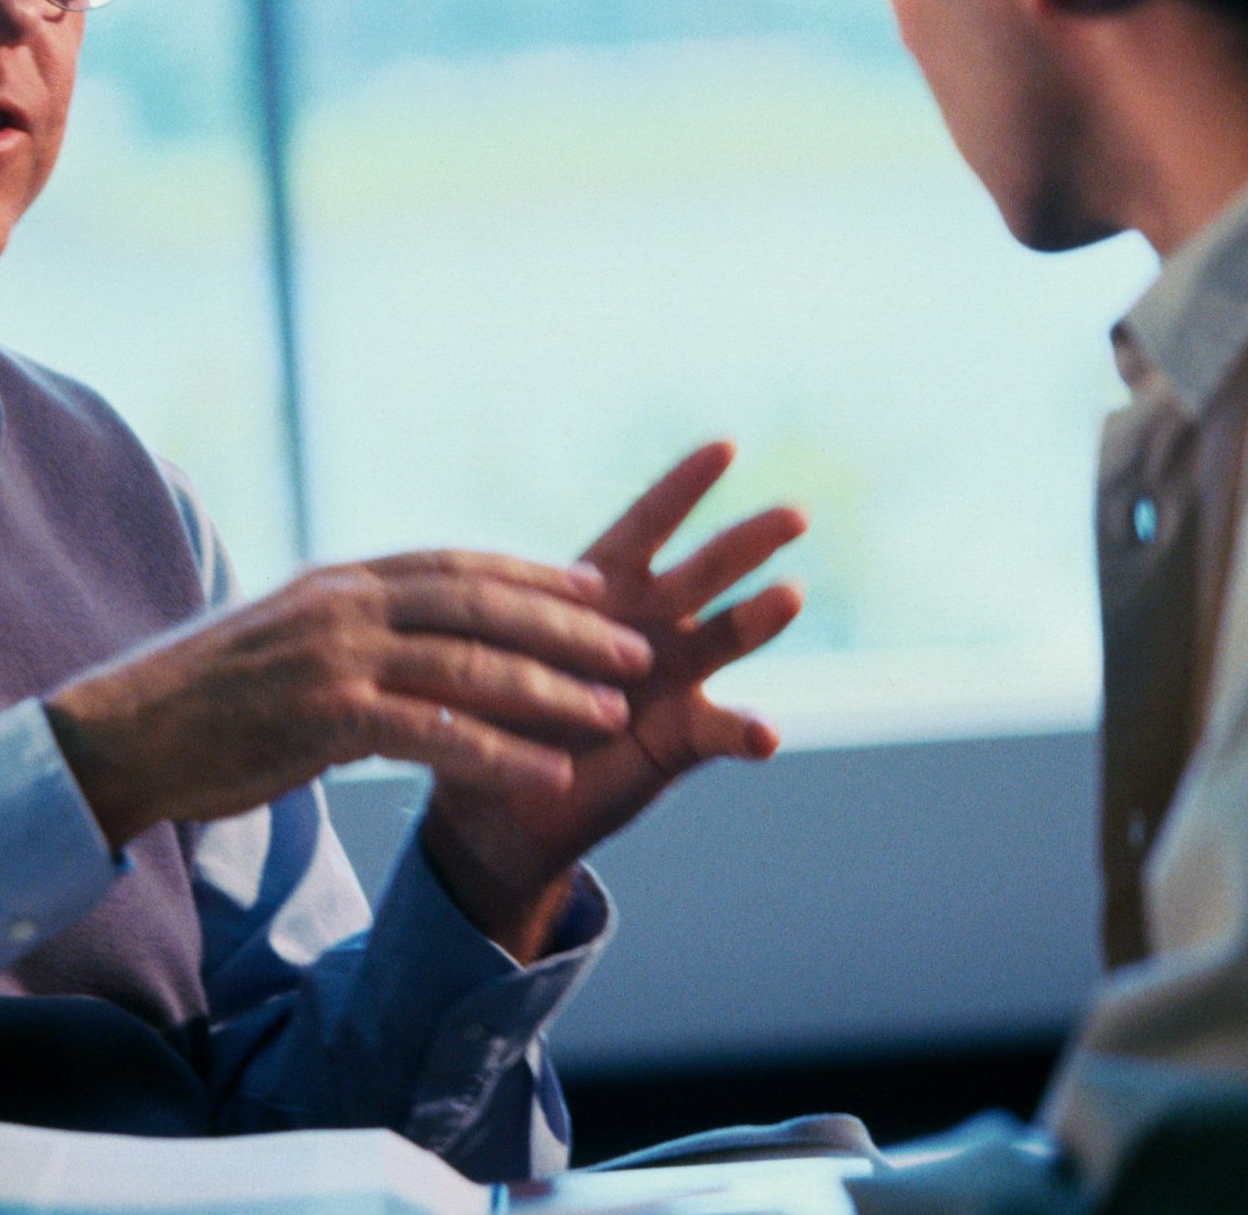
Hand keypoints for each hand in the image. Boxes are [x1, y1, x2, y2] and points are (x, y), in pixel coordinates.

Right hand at [44, 551, 651, 848]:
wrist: (123, 734)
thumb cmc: (209, 697)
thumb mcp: (290, 638)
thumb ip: (357, 627)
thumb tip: (415, 629)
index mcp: (342, 581)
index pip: (458, 567)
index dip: (534, 577)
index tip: (600, 590)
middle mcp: (346, 605)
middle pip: (481, 606)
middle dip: (567, 629)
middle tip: (638, 650)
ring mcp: (334, 657)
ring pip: (470, 665)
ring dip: (552, 692)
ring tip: (616, 717)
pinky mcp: (322, 717)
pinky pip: (432, 733)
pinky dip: (499, 754)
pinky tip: (549, 776)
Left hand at [419, 441, 806, 958]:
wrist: (497, 803)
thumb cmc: (487, 714)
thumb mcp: (480, 654)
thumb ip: (490, 621)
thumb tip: (453, 585)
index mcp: (602, 590)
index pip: (648, 525)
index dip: (682, 487)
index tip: (726, 445)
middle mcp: (650, 625)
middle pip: (706, 570)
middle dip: (748, 540)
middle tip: (794, 513)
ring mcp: (673, 680)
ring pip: (724, 638)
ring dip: (757, 619)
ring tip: (789, 595)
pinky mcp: (680, 739)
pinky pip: (720, 733)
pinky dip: (744, 732)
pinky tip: (764, 735)